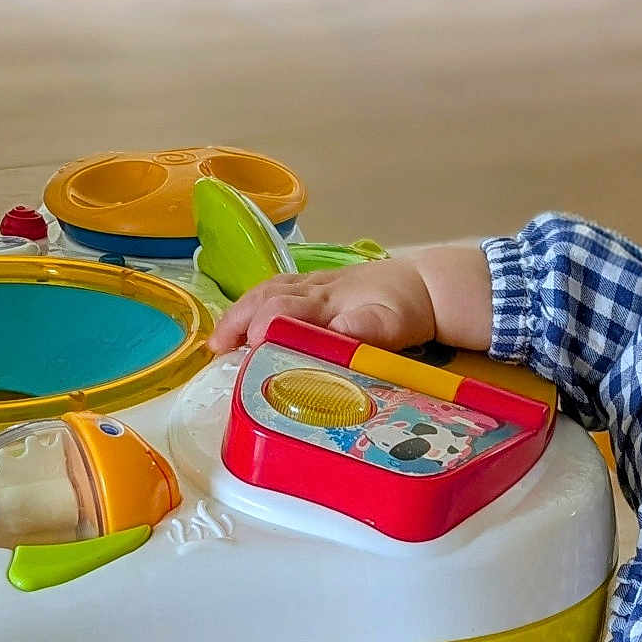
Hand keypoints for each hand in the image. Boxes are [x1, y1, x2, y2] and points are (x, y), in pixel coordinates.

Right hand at [208, 259, 436, 354]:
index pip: (280, 312)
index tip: (245, 357)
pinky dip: (256, 303)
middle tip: (214, 351)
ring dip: (239, 312)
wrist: (426, 286)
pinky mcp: (318, 285)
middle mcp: (314, 289)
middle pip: (264, 298)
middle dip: (236, 322)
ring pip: (267, 290)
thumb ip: (362, 333)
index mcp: (327, 302)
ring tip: (220, 340)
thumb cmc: (406, 310)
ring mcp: (315, 284)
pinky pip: (278, 288)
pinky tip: (248, 321)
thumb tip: (330, 338)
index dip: (259, 332)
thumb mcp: (390, 327)